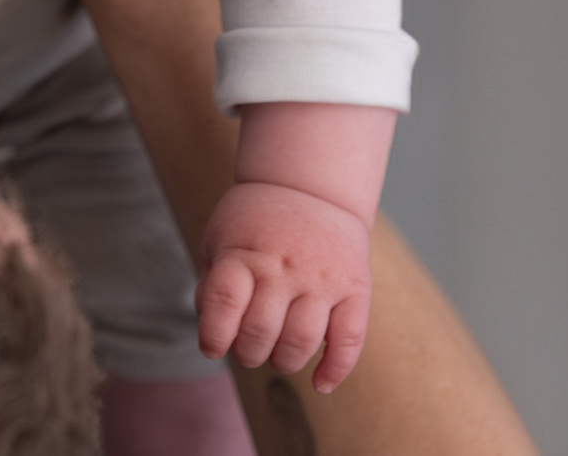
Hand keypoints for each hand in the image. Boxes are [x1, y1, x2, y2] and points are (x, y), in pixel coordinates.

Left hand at [199, 179, 372, 393]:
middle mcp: (284, 266)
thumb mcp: (221, 238)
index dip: (213, 335)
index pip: (223, 303)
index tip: (213, 346)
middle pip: (260, 332)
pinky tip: (321, 382)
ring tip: (277, 354)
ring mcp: (322, 277)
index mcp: (245, 252)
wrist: (312, 185)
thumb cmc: (257, 221)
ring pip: (301, 342)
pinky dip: (336, 369)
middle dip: (248, 354)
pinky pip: (350, 339)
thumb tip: (213, 335)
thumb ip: (212, 285)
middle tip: (250, 348)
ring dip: (284, 362)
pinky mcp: (355, 287)